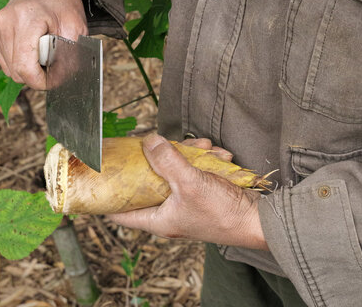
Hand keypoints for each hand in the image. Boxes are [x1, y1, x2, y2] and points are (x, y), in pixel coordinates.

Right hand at [0, 0, 87, 89]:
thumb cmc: (64, 6)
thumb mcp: (76, 30)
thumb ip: (70, 56)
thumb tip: (62, 80)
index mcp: (26, 19)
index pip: (25, 67)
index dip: (41, 82)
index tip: (55, 80)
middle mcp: (5, 23)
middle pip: (16, 72)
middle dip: (37, 76)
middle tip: (54, 65)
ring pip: (10, 70)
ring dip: (28, 69)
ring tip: (43, 54)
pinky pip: (5, 62)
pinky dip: (20, 62)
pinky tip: (32, 50)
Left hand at [108, 134, 267, 250]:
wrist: (258, 220)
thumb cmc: (222, 213)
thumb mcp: (190, 183)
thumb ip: (167, 161)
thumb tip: (149, 141)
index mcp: (158, 219)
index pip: (120, 213)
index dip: (109, 196)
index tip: (103, 175)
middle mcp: (169, 213)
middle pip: (150, 182)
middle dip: (159, 159)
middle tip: (164, 143)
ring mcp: (186, 203)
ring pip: (175, 172)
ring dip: (190, 155)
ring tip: (205, 147)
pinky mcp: (203, 194)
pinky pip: (195, 171)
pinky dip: (205, 160)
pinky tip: (218, 154)